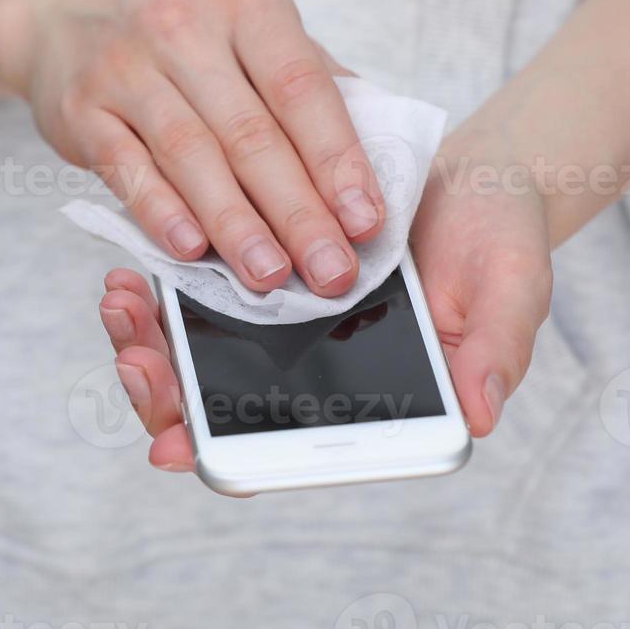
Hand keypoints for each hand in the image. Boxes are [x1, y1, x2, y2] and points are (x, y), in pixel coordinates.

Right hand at [0, 0, 385, 296]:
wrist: (67, 8)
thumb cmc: (182, 31)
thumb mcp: (250, 27)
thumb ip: (311, 81)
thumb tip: (383, 154)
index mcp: (246, 2)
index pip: (302, 89)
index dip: (338, 159)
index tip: (366, 222)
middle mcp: (184, 26)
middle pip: (251, 133)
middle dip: (298, 212)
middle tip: (332, 272)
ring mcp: (126, 66)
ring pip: (192, 156)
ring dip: (236, 224)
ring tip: (272, 276)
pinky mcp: (82, 109)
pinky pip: (128, 170)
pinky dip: (162, 213)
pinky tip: (193, 250)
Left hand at [95, 139, 553, 474]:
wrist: (475, 172)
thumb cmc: (494, 242)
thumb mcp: (508, 289)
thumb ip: (493, 352)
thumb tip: (477, 416)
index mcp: (357, 395)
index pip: (279, 448)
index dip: (223, 456)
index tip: (175, 447)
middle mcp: (302, 367)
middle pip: (212, 406)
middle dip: (161, 393)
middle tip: (137, 362)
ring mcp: (271, 319)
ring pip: (189, 352)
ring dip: (144, 338)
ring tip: (121, 302)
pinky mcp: (254, 262)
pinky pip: (192, 288)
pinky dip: (158, 284)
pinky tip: (131, 267)